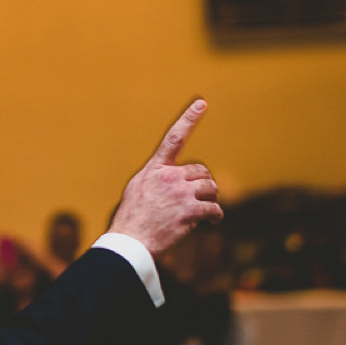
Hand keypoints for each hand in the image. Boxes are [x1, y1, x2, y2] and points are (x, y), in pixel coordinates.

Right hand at [108, 99, 222, 255]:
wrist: (130, 241)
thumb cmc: (132, 218)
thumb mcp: (138, 189)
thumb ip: (157, 178)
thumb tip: (177, 177)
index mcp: (155, 169)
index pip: (174, 138)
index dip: (188, 119)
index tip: (201, 103)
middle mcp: (168, 176)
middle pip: (201, 172)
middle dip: (203, 185)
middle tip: (199, 199)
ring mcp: (180, 193)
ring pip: (210, 188)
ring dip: (210, 200)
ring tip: (203, 212)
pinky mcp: (189, 210)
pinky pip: (213, 208)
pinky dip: (215, 216)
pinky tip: (211, 221)